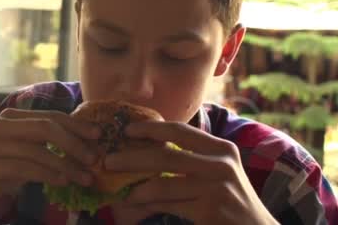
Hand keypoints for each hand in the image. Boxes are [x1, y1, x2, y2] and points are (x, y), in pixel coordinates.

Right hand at [0, 108, 100, 217]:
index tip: (99, 136)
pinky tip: (62, 181)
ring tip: (84, 177)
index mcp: (11, 119)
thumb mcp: (22, 156)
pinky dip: (47, 174)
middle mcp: (0, 126)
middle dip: (74, 143)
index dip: (76, 125)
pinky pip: (23, 167)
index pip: (50, 116)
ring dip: (66, 164)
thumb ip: (43, 147)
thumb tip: (82, 147)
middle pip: (46, 127)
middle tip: (94, 159)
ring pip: (37, 149)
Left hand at [105, 121, 278, 224]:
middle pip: (166, 155)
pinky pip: (168, 204)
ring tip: (116, 186)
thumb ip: (193, 159)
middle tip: (108, 160)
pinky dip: (147, 203)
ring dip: (134, 185)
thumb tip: (148, 152)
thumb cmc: (231, 201)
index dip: (151, 128)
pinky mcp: (210, 211)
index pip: (180, 130)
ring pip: (163, 182)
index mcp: (222, 149)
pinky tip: (133, 203)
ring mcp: (217, 188)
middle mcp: (221, 164)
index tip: (127, 130)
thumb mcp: (218, 172)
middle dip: (132, 157)